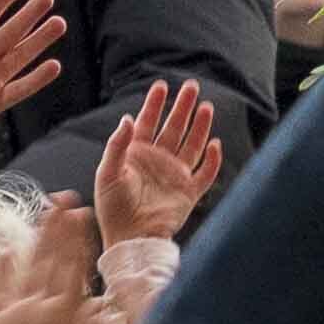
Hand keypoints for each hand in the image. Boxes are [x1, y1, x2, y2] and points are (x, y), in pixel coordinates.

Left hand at [86, 78, 222, 252]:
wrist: (129, 239)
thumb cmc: (112, 209)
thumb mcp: (107, 173)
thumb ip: (116, 145)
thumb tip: (128, 118)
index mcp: (137, 155)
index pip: (148, 122)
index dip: (155, 104)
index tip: (161, 85)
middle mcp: (158, 161)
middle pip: (174, 128)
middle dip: (183, 107)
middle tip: (192, 86)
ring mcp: (175, 176)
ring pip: (192, 145)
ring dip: (200, 126)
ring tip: (207, 106)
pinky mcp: (188, 193)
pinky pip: (205, 174)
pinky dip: (213, 160)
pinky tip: (216, 144)